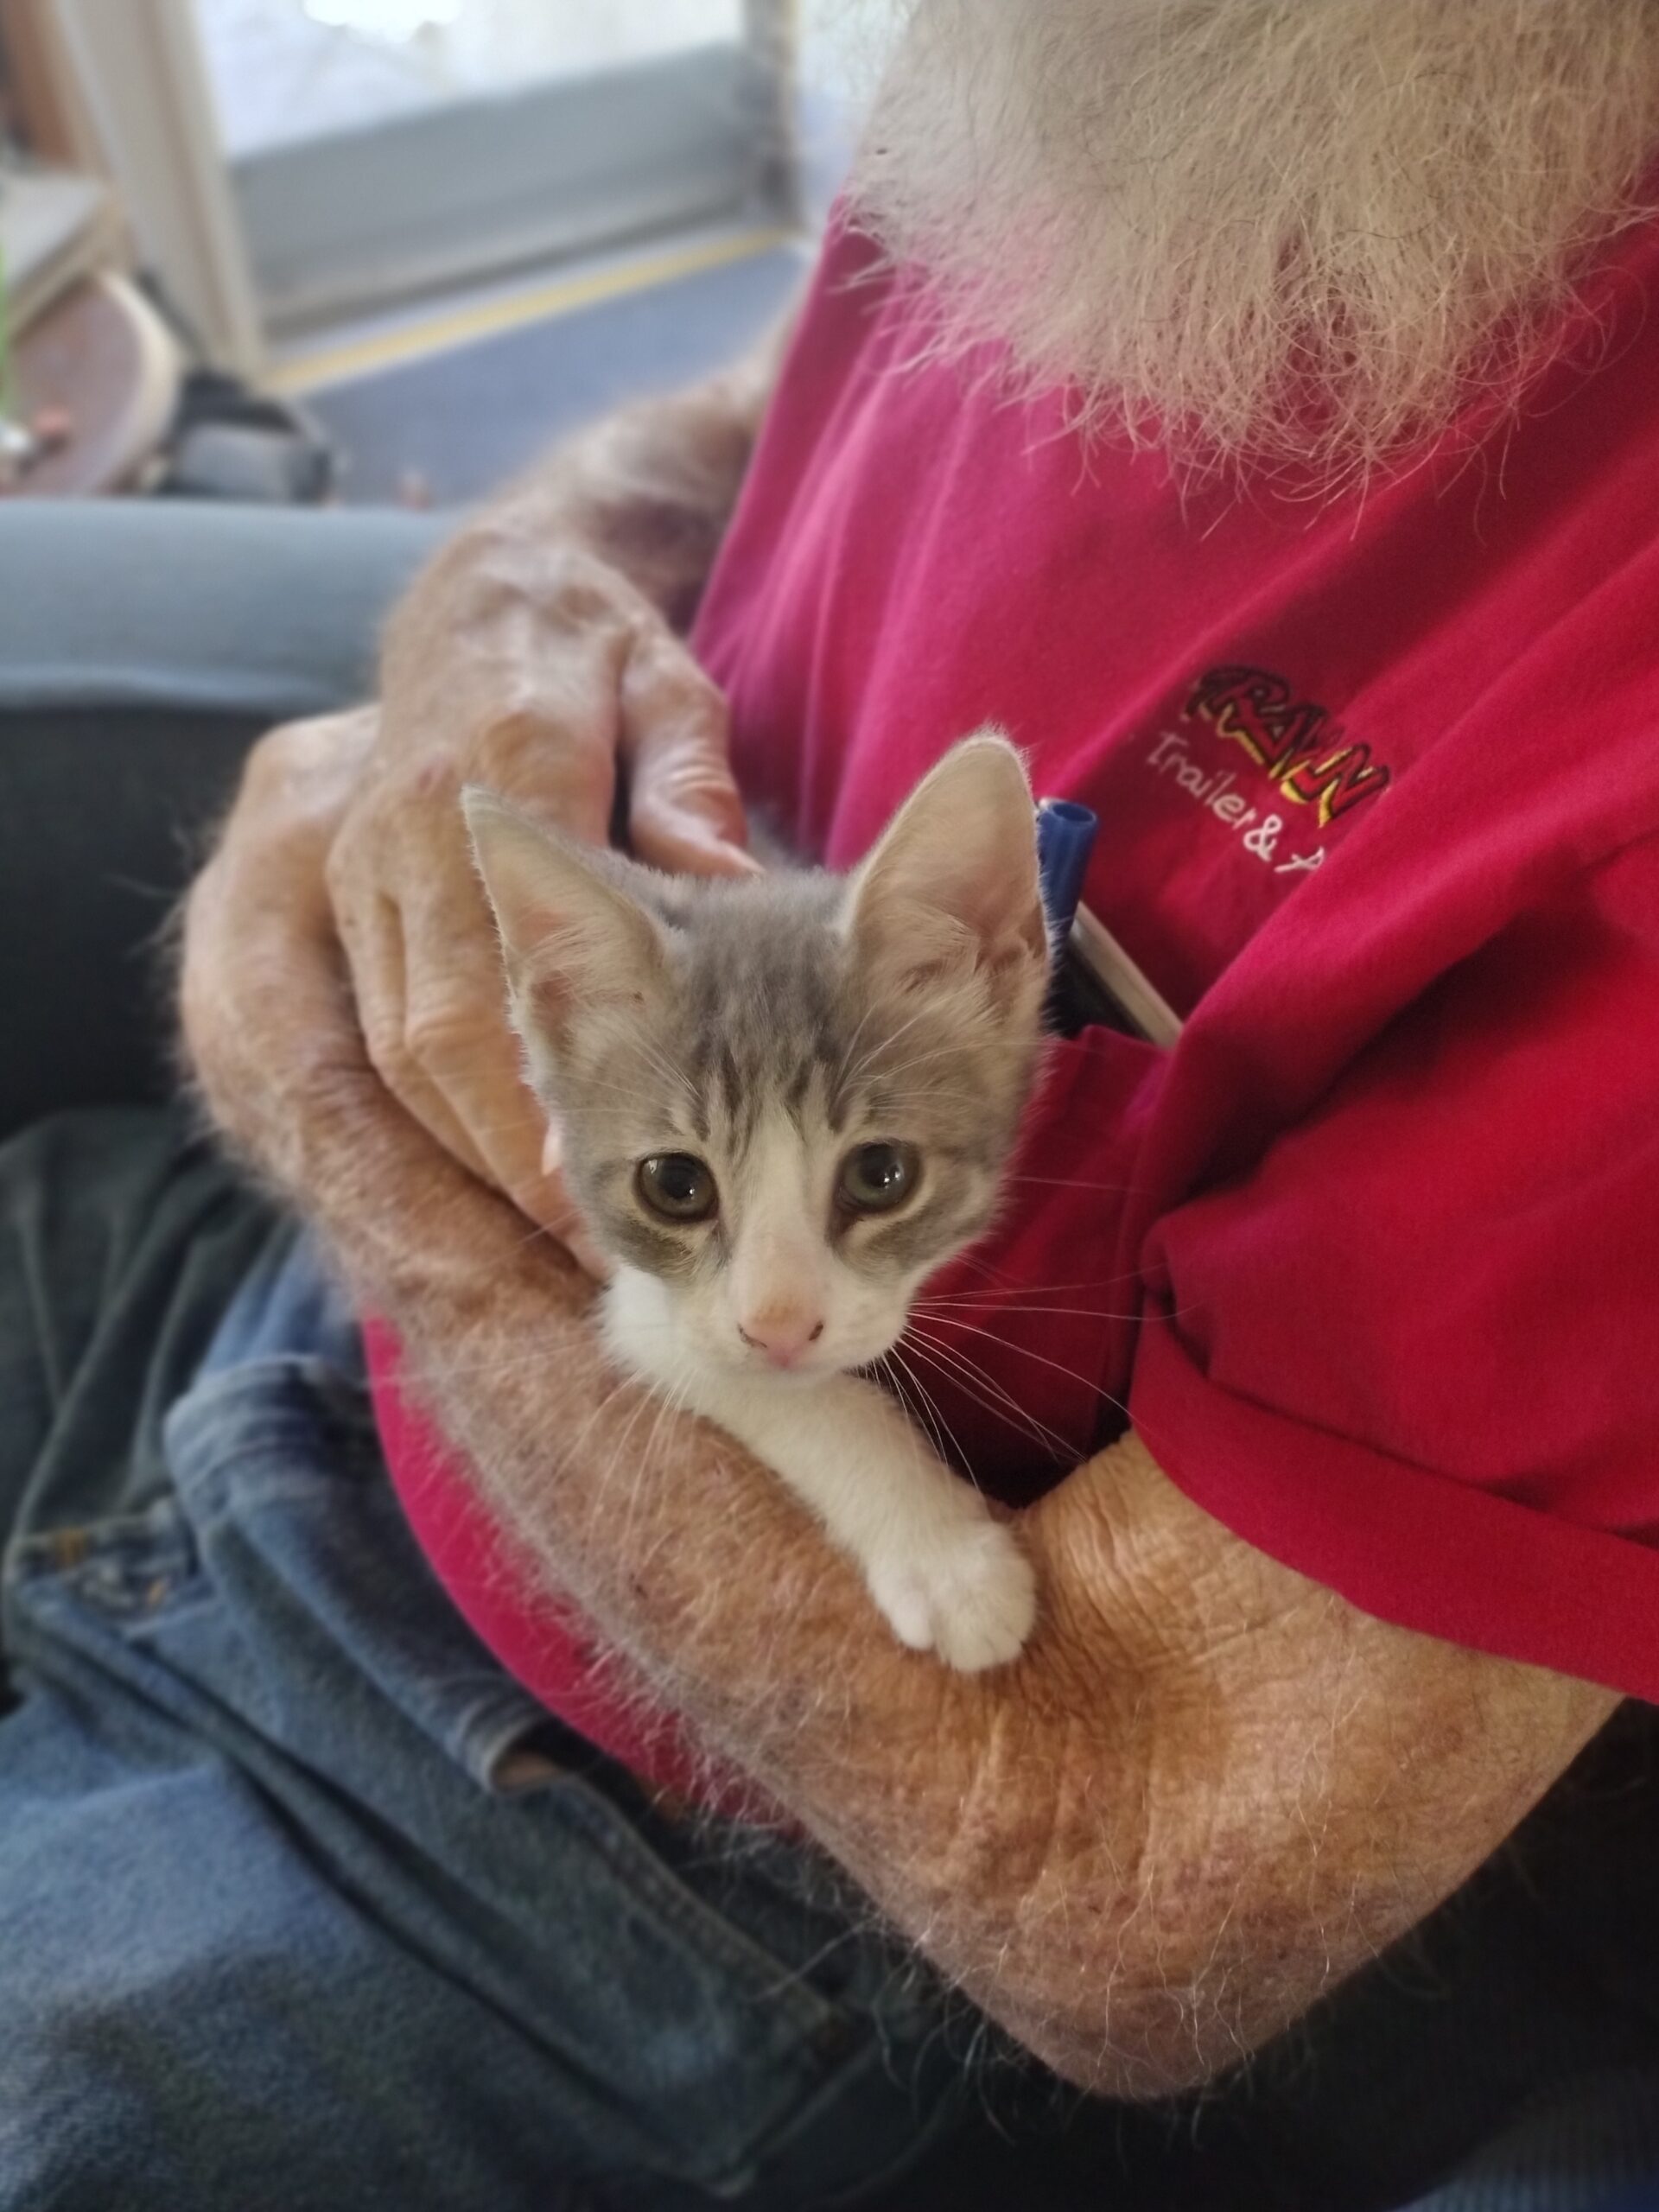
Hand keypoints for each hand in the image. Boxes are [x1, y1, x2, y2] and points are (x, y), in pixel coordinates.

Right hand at [325, 542, 756, 1266]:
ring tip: (552, 1238)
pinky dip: (432, 1114)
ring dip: (466, 1152)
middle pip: (436, 1028)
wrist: (477, 594)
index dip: (545, 1081)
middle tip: (588, 1251)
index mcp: (503, 760)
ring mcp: (360, 864)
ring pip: (391, 1047)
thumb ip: (688, 789)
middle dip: (506, 1153)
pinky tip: (497, 1173)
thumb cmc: (594, 650)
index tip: (599, 1182)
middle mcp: (408, 826)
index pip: (513, 950)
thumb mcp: (665, 691)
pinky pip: (368, 1032)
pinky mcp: (337, 893)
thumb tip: (724, 882)